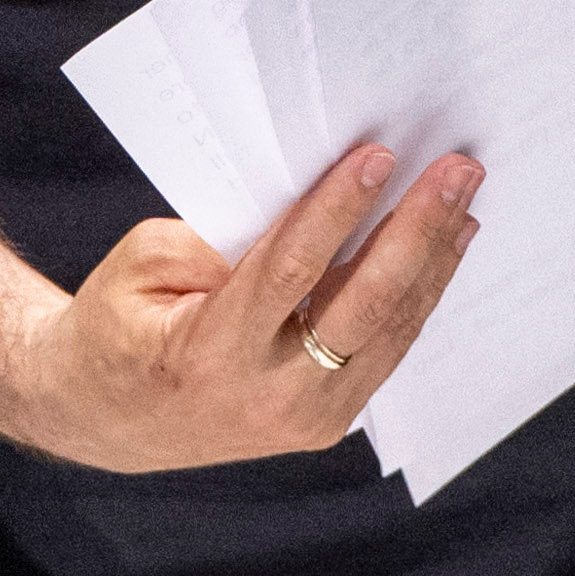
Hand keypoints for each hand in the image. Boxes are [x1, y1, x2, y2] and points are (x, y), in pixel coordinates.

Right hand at [15, 130, 482, 474]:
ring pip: (389, 331)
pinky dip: (420, 294)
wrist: (109, 420)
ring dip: (434, 257)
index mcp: (209, 354)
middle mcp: (267, 397)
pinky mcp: (328, 422)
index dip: (339, 209)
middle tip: (457, 168)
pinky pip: (386, 350)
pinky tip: (446, 245)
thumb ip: (220, 240)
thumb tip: (311, 198)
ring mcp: (306, 419)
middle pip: (363, 306)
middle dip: (416, 229)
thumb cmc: (120, 324)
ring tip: (466, 194)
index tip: (379, 154)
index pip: (291, 271)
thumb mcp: (143, 265)